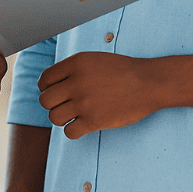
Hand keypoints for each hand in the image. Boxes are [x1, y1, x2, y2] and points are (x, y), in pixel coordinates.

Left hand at [38, 51, 160, 138]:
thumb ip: (71, 69)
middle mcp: (76, 82)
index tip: (54, 92)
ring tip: (73, 115)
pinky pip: (69, 132)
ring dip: (61, 118)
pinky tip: (81, 125)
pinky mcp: (94, 121)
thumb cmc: (122, 70)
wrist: (148, 83)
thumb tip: (50, 84)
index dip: (45, 87)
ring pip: (54, 117)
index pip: (44, 79)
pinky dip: (72, 131)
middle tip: (63, 105)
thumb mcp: (93, 59)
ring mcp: (84, 103)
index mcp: (75, 63)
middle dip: (52, 104)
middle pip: (45, 100)